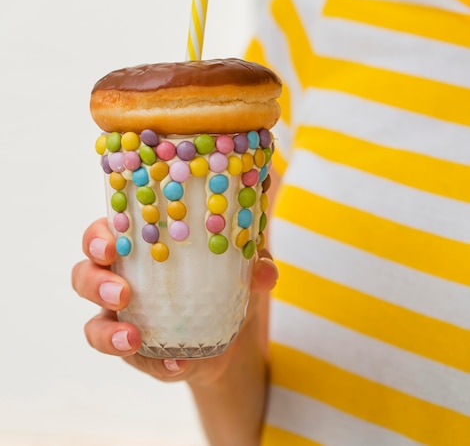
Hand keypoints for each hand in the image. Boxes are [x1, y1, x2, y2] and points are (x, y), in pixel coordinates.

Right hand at [71, 218, 277, 385]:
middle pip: (85, 273)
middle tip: (121, 291)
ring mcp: (123, 319)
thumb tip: (263, 271)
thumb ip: (254, 263)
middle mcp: (122, 278)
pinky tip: (176, 363)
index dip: (100, 235)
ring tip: (133, 337)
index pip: (107, 231)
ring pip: (93, 323)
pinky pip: (130, 361)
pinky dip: (152, 364)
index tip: (112, 243)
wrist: (234, 338)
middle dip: (94, 280)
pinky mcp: (136, 353)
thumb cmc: (228, 283)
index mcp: (141, 246)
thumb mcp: (243, 269)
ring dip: (106, 332)